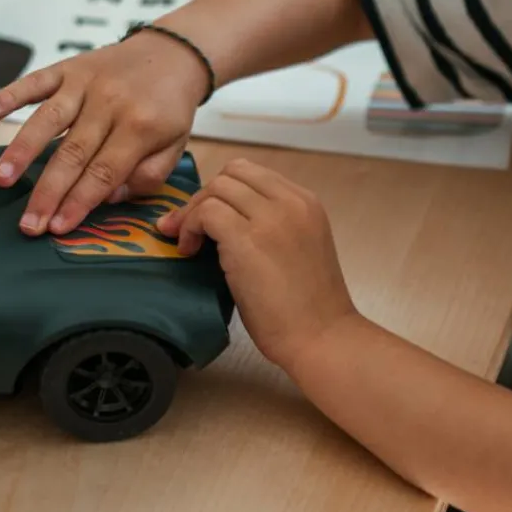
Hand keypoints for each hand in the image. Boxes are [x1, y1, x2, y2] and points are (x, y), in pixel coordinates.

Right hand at [0, 30, 211, 235]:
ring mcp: (86, 84)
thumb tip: (108, 196)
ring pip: (48, 119)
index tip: (57, 228)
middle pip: (72, 154)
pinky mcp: (68, 68)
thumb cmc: (169, 107)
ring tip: (1, 178)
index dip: (79, 203)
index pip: (104, 173)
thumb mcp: (176, 146)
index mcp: (140, 127)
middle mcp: (110, 104)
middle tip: (27, 223)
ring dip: (22, 150)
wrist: (172, 54)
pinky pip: (35, 81)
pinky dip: (9, 95)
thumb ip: (148, 176)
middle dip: (48, 192)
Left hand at [156, 158, 357, 371]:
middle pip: (232, 173)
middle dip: (205, 197)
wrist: (323, 338)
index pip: (252, 174)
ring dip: (193, 212)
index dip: (223, 192)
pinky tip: (190, 252)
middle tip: (190, 228)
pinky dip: (190, 227)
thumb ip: (271, 224)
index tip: (209, 218)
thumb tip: (223, 216)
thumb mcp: (297, 247)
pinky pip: (207, 213)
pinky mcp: (248, 239)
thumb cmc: (308, 307)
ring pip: (216, 188)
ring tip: (188, 243)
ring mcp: (270, 218)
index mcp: (305, 202)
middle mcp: (291, 202)